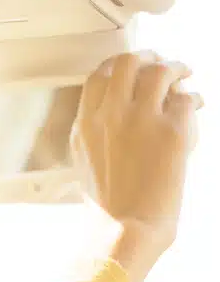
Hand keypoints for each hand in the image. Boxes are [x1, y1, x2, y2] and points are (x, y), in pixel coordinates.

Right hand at [73, 51, 203, 281]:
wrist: (127, 225)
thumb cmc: (108, 204)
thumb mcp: (85, 161)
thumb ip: (95, 131)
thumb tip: (116, 110)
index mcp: (85, 124)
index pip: (97, 76)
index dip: (116, 65)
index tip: (130, 67)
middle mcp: (109, 115)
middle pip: (126, 62)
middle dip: (147, 56)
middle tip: (159, 62)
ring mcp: (140, 120)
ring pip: (160, 71)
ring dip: (176, 68)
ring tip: (184, 74)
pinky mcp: (172, 130)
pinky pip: (187, 99)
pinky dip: (193, 99)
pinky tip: (196, 104)